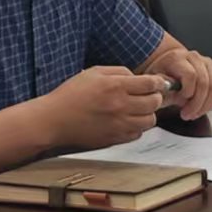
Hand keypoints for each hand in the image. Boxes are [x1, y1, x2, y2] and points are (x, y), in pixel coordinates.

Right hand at [44, 66, 168, 147]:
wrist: (53, 120)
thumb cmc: (69, 96)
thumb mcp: (94, 72)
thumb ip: (119, 72)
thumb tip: (137, 77)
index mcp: (115, 86)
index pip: (151, 84)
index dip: (158, 82)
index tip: (158, 83)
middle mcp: (120, 106)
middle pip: (155, 102)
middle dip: (155, 97)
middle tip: (149, 95)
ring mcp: (119, 125)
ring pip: (150, 121)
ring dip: (147, 114)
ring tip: (137, 109)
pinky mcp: (115, 139)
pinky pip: (137, 134)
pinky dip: (136, 127)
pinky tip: (126, 121)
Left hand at [142, 45, 211, 120]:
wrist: (168, 65)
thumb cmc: (161, 74)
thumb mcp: (155, 82)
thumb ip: (163, 90)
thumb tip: (174, 96)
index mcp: (177, 58)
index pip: (191, 75)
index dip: (188, 92)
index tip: (181, 102)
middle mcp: (194, 58)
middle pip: (205, 82)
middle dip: (198, 104)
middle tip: (188, 114)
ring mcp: (208, 62)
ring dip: (208, 104)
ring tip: (197, 113)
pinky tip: (209, 106)